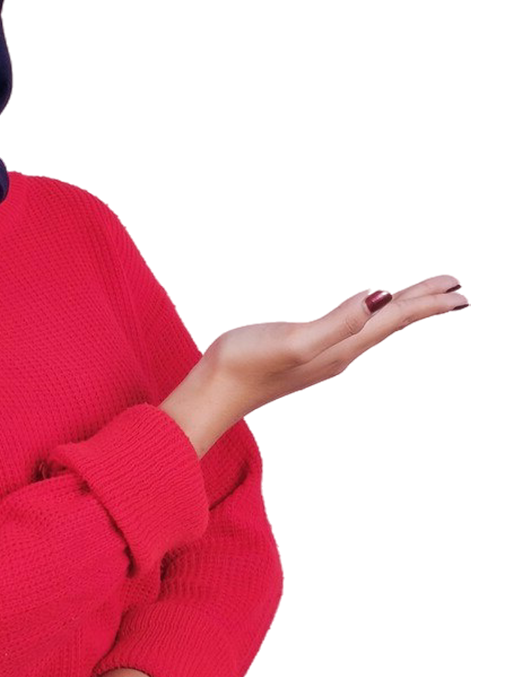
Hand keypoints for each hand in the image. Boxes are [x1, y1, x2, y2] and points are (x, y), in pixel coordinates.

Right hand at [169, 276, 470, 435]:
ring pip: (379, 325)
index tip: (459, 286)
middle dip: (427, 303)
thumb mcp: (296, 342)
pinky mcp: (311, 348)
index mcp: (345, 346)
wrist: (218, 389)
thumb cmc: (250, 364)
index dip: (428, 301)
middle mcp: (343, 350)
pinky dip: (376, 315)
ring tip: (426, 296)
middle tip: (459, 286)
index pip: (396, 318)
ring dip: (405, 309)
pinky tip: (372, 312)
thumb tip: (380, 297)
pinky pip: (357, 327)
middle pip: (394, 322)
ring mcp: (327, 351)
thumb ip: (338, 322)